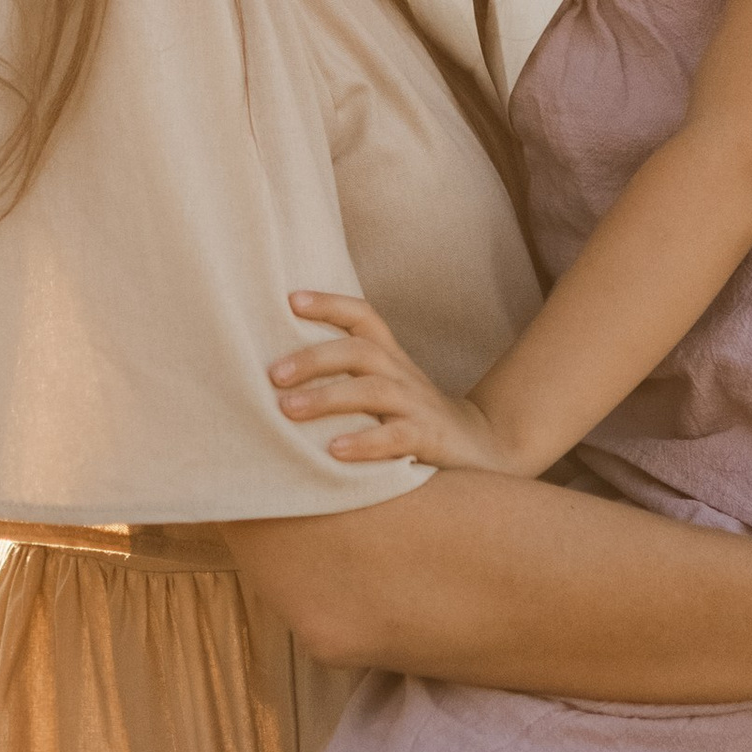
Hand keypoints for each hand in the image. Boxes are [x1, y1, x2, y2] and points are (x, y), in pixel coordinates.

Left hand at [270, 292, 526, 471]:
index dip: (330, 304)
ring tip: (288, 409)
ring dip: (328, 398)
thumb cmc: (409, 416)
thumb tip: (271, 371)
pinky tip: (334, 451)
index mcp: (388, 356)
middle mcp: (401, 373)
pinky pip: (397, 437)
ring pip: (374, 390)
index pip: (363, 317)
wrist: (480, 448)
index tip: (291, 300)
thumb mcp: (379, 387)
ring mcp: (417, 405)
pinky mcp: (429, 440)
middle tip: (273, 374)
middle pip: (359, 350)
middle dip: (314, 358)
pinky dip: (365, 442)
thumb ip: (341, 375)